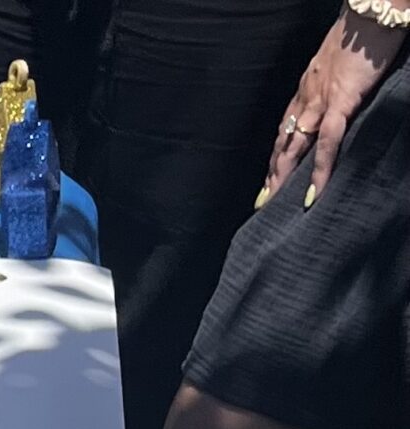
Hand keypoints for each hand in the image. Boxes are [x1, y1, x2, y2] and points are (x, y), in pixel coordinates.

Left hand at [267, 11, 405, 200]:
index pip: (287, 125)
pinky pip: (327, 142)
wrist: (373, 11)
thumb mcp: (339, 61)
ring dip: (283, 176)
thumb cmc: (362, 31)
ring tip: (273, 202)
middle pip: (284, 140)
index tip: (269, 172)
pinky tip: (310, 193)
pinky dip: (319, 170)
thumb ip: (333, 82)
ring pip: (295, 146)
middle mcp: (307, 96)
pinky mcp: (341, 101)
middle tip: (261, 199)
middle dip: (272, 171)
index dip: (277, 150)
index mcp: (307, 87)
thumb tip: (336, 97)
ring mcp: (321, 101)